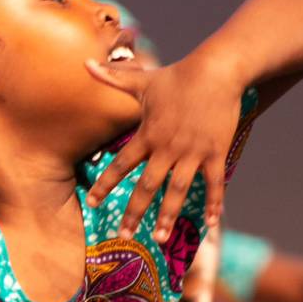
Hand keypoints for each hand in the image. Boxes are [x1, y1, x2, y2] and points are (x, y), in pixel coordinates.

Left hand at [84, 51, 244, 242]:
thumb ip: (113, 78)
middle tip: (123, 235)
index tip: (91, 202)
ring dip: (168, 216)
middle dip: (133, 212)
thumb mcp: (143, 79)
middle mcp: (167, 148)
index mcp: (148, 134)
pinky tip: (211, 224)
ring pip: (178, 191)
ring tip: (159, 238)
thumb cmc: (178, 76)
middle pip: (147, 186)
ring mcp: (192, 152)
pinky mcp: (215, 152)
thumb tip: (85, 63)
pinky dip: (214, 204)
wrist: (217, 70)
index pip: (121, 164)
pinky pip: (214, 184)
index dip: (105, 184)